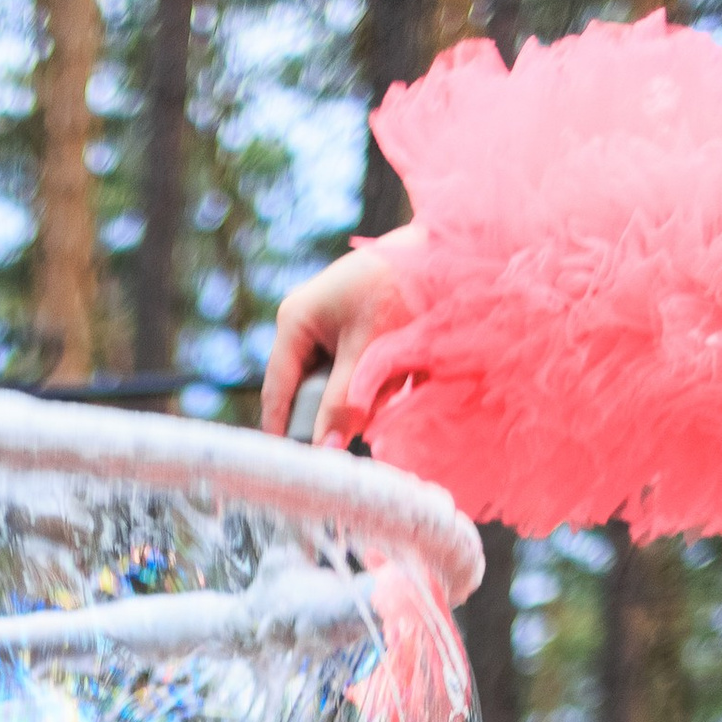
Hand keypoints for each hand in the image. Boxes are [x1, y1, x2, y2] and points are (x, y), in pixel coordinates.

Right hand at [260, 226, 425, 448]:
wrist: (444, 249)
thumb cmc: (402, 287)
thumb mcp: (370, 351)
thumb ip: (344, 402)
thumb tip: (325, 452)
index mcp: (294, 322)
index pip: (277, 392)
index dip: (284, 432)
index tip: (293, 471)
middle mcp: (304, 325)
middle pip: (309, 393)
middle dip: (343, 406)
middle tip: (374, 409)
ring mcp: (328, 328)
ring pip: (335, 387)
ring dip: (366, 394)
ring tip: (399, 376)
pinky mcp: (352, 332)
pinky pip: (354, 373)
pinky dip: (377, 379)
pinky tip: (401, 367)